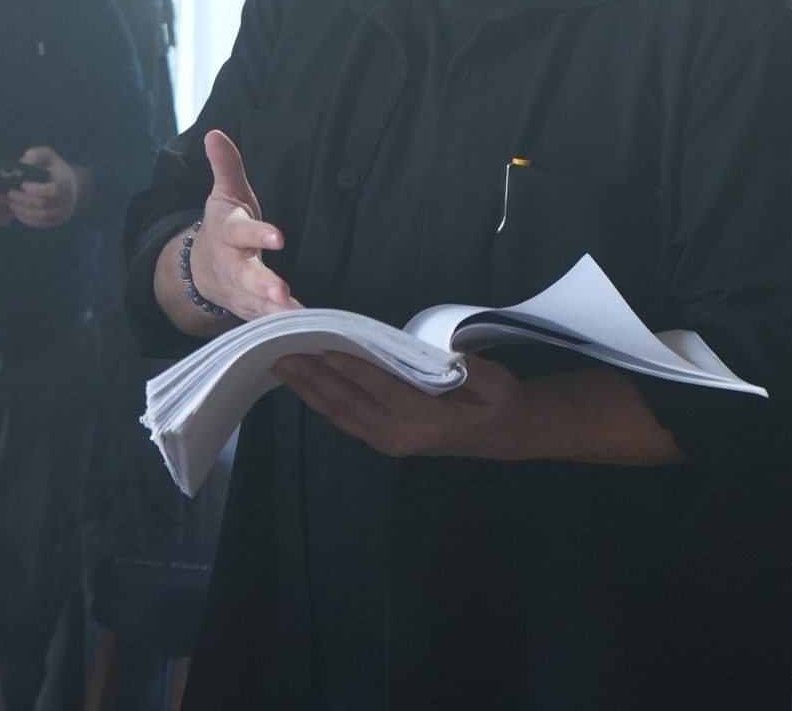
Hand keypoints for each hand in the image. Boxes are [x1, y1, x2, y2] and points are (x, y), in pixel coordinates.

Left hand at [7, 147, 82, 227]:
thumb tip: (26, 158)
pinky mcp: (57, 221)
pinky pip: (41, 224)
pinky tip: (17, 212)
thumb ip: (39, 154)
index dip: (37, 189)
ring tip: (11, 203)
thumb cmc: (56, 170)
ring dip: (23, 211)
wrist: (72, 186)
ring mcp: (63, 212)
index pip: (53, 190)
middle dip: (24, 200)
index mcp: (65, 183)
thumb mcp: (50, 157)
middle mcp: (66, 200)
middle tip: (10, 193)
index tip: (23, 184)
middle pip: (43, 205)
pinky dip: (27, 219)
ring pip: (41, 217)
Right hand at [182, 130, 300, 319]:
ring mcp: (242, 291)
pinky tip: (306, 327)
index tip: (278, 237)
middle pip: (247, 276)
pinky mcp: (252, 310)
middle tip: (280, 292)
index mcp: (230, 233)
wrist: (202, 271)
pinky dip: (283, 325)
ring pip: (259, 304)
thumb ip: (226, 167)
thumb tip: (215, 133)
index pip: (242, 232)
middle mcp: (234, 265)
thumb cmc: (225, 227)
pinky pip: (268, 321)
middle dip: (263, 284)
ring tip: (298, 316)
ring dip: (277, 311)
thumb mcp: (226, 195)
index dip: (259, 234)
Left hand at [274, 350, 526, 459]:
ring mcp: (391, 442)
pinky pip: (348, 421)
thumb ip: (473, 372)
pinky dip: (323, 403)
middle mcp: (403, 435)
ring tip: (284, 368)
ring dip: (311, 391)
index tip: (324, 349)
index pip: (383, 389)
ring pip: (343, 415)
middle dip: (315, 379)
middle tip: (283, 354)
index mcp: (428, 420)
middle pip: (351, 403)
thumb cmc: (500, 403)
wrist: (507, 435)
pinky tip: (306, 387)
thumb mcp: (498, 384)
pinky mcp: (386, 441)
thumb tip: (449, 355)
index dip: (353, 369)